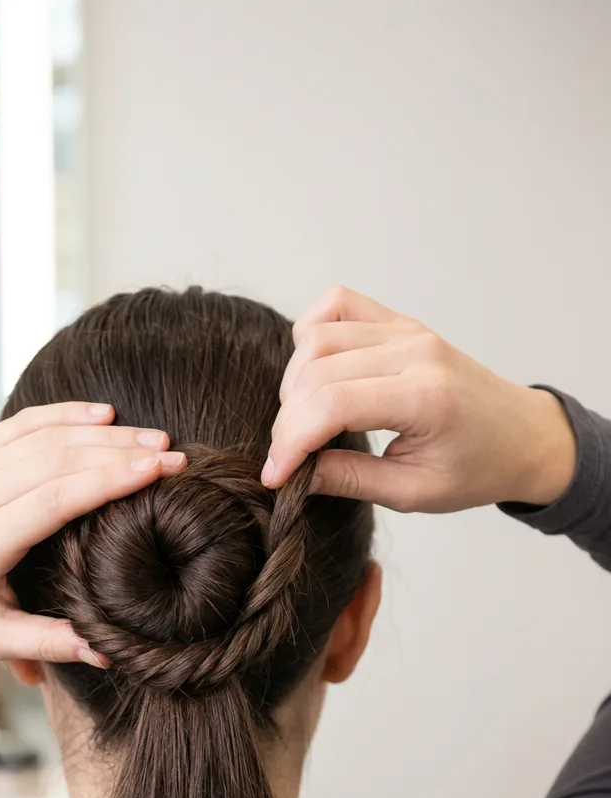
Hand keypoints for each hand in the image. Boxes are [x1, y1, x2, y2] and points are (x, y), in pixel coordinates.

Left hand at [0, 403, 185, 661]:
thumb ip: (45, 643)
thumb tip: (105, 653)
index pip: (53, 498)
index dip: (107, 481)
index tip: (155, 471)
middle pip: (58, 459)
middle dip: (121, 452)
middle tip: (175, 455)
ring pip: (46, 436)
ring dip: (104, 433)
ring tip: (155, 438)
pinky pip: (25, 424)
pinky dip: (66, 414)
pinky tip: (104, 413)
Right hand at [262, 287, 576, 512]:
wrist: (522, 436)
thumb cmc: (477, 468)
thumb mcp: (414, 493)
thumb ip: (351, 480)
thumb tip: (294, 475)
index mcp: (425, 397)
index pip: (332, 405)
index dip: (290, 441)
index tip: (275, 475)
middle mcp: (414, 351)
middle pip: (315, 370)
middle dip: (287, 420)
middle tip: (289, 458)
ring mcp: (406, 330)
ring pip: (316, 336)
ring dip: (294, 382)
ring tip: (303, 422)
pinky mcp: (399, 322)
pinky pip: (336, 304)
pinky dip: (311, 335)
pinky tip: (315, 373)